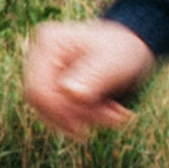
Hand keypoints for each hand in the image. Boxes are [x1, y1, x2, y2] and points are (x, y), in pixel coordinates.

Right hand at [21, 19, 155, 139]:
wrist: (129, 48)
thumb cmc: (123, 49)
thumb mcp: (114, 62)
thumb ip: (92, 77)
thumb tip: (69, 92)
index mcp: (51, 43)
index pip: (39, 89)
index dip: (59, 112)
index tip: (88, 124)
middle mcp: (39, 56)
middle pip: (40, 101)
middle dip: (73, 117)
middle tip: (110, 118)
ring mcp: (43, 71)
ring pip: (47, 110)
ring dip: (81, 119)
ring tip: (114, 115)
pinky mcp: (50, 84)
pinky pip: (56, 111)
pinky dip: (82, 118)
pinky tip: (107, 114)